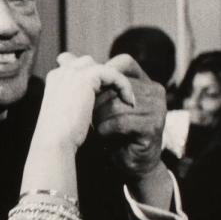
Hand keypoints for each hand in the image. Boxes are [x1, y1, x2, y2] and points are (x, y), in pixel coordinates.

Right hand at [36, 53, 135, 150]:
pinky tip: (129, 101)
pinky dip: (123, 85)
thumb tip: (90, 105)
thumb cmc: (60, 136)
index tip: (106, 96)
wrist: (54, 141)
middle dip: (103, 76)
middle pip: (87, 63)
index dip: (92, 79)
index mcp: (54, 79)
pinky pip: (113, 73)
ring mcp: (72, 73)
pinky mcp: (85, 77)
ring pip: (101, 67)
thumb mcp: (66, 114)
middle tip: (118, 95)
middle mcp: (61, 72)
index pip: (75, 68)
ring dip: (115, 80)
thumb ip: (75, 102)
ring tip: (126, 97)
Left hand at [92, 54, 165, 179]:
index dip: (103, 71)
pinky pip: (121, 121)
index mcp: (145, 81)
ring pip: (116, 103)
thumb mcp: (99, 102)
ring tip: (95, 126)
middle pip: (116, 84)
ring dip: (99, 117)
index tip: (87, 87)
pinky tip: (102, 135)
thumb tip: (62, 56)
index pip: (124, 62)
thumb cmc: (114, 131)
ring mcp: (158, 108)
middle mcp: (155, 91)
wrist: (130, 163)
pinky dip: (106, 128)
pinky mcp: (153, 127)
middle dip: (96, 100)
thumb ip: (85, 78)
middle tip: (87, 114)